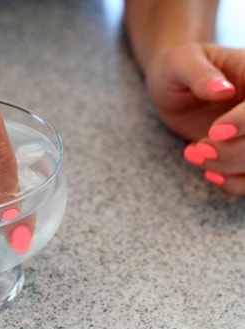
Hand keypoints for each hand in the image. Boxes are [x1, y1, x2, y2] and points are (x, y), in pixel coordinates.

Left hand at [144, 43, 244, 194]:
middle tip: (196, 149)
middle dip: (233, 151)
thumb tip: (222, 89)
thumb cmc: (176, 67)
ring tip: (193, 154)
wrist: (173, 84)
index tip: (215, 132)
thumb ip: (200, 74)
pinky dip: (237, 183)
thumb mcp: (181, 63)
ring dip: (230, 167)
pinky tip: (211, 173)